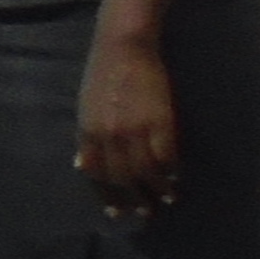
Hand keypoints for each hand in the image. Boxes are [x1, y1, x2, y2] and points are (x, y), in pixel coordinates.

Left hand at [75, 27, 180, 209]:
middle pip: (122, 179)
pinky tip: (177, 177)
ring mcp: (134, 131)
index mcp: (87, 133)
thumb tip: (82, 166)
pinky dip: (172, 171)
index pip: (96, 175)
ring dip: (157, 190)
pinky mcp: (159, 123)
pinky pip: (166, 157)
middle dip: (134, 199)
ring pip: (146, 173)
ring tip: (167, 198)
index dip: (107, 197)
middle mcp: (109, 137)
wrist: (123, 46)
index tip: (117, 212)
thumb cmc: (103, 74)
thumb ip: (86, 139)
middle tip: (146, 211)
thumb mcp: (85, 109)